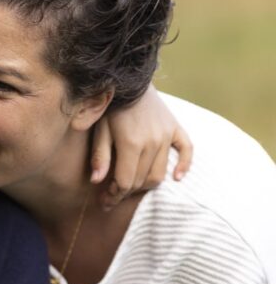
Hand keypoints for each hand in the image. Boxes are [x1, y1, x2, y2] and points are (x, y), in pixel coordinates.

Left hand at [90, 85, 192, 209]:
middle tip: (112, 197)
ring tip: (130, 188)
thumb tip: (96, 181)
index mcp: (131, 143)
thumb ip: (99, 156)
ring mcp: (166, 136)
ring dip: (145, 185)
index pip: (125, 181)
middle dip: (125, 193)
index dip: (114, 196)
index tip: (104, 202)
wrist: (129, 80)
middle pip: (141, 181)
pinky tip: (177, 177)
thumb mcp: (98, 129)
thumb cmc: (109, 106)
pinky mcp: (175, 128)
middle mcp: (152, 142)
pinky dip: (184, 166)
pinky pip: (187, 151)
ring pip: (159, 173)